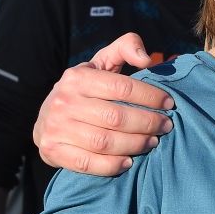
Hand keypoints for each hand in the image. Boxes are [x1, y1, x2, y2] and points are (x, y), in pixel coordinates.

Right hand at [33, 33, 175, 174]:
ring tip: (152, 142)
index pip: (122, 87)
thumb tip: (146, 59)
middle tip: (166, 126)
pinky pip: (88, 163)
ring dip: (135, 144)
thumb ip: (125, 47)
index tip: (169, 103)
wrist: (45, 119)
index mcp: (78, 77)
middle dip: (147, 123)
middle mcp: (65, 101)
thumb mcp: (101, 62)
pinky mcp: (53, 151)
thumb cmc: (84, 89)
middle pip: (116, 118)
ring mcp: (57, 128)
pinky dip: (112, 165)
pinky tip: (129, 161)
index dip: (150, 96)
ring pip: (105, 142)